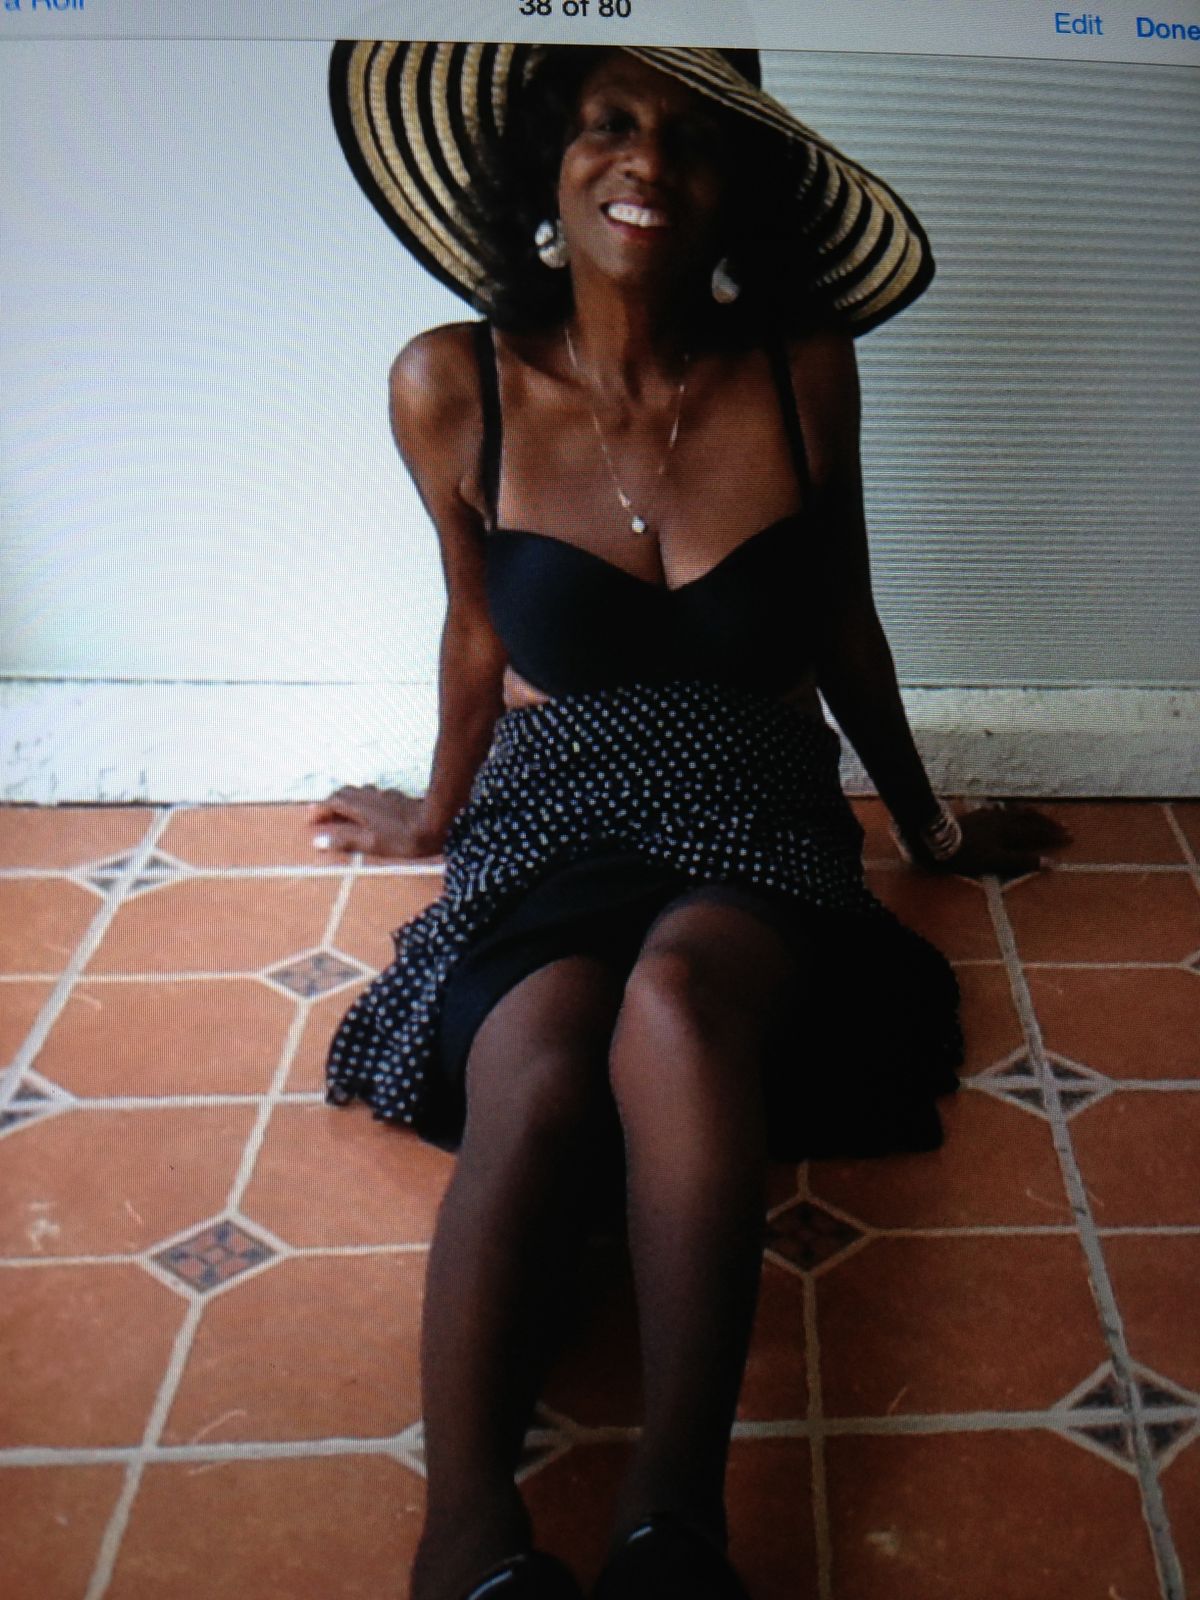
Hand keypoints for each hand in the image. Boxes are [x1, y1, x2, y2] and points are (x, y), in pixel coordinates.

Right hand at [307, 785, 444, 859]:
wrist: (434, 822)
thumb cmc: (403, 838)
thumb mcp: (371, 844)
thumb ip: (345, 841)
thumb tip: (319, 841)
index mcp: (358, 807)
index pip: (331, 803)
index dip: (318, 811)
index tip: (310, 821)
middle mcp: (368, 796)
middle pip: (342, 794)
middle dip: (329, 803)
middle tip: (322, 815)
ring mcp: (382, 795)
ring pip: (358, 792)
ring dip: (345, 800)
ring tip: (341, 812)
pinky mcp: (395, 797)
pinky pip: (371, 795)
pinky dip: (362, 801)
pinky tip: (369, 811)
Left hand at [929, 804, 1070, 879]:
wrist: (934, 839)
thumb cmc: (966, 853)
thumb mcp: (996, 861)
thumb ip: (1022, 861)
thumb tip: (1051, 863)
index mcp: (1008, 830)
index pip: (1036, 832)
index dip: (1053, 835)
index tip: (1070, 837)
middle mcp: (1001, 818)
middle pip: (1029, 818)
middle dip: (1046, 823)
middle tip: (1062, 825)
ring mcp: (987, 815)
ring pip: (1015, 812)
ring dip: (1030, 814)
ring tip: (1039, 816)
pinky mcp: (976, 815)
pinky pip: (1000, 810)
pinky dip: (1010, 812)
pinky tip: (1006, 812)